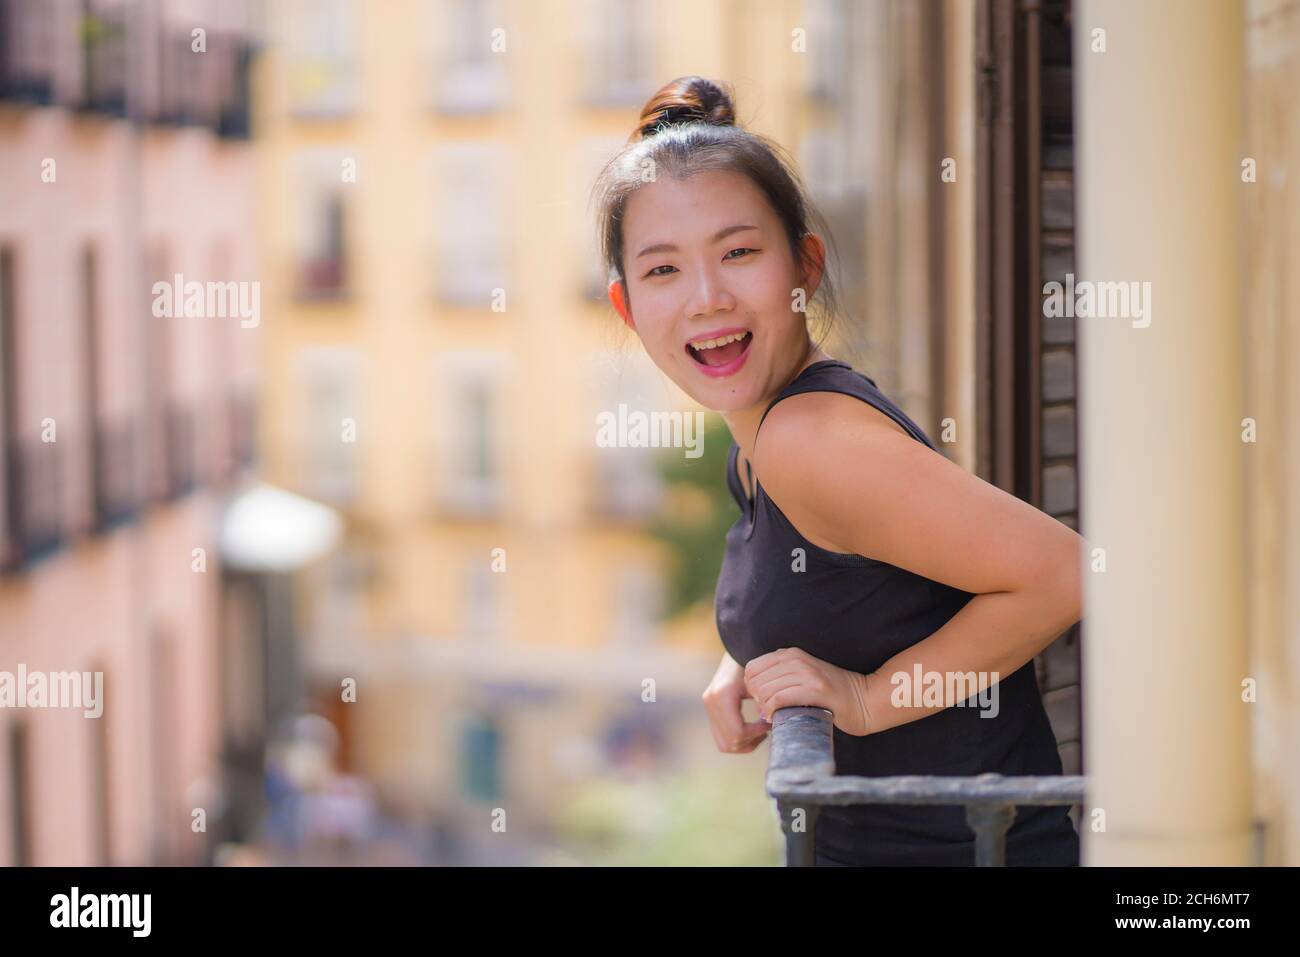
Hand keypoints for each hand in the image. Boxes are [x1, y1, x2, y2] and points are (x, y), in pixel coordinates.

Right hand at [701, 650, 772, 752]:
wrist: (739, 648)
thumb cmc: (756, 663)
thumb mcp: (761, 679)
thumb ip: (764, 700)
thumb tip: (770, 723)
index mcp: (722, 695)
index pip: (737, 731)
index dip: (756, 734)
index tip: (769, 724)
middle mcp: (711, 702)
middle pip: (730, 742)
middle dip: (751, 741)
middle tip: (766, 730)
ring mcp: (708, 707)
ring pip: (725, 744)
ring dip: (745, 743)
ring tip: (761, 731)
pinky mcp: (710, 710)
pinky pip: (722, 737)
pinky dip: (738, 739)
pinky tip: (753, 729)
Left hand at [744, 647, 875, 736]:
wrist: (864, 701)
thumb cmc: (830, 695)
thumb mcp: (803, 676)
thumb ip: (780, 675)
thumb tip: (752, 688)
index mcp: (791, 653)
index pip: (752, 667)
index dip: (751, 687)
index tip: (762, 700)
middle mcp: (797, 659)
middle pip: (756, 679)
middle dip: (756, 699)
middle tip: (768, 710)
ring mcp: (807, 673)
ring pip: (766, 690)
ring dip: (764, 707)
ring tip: (773, 715)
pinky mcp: (815, 689)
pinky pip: (779, 698)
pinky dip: (772, 711)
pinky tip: (776, 718)